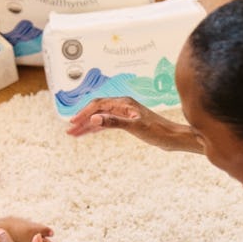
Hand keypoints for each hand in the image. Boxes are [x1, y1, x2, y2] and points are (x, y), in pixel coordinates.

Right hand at [66, 96, 199, 152]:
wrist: (173, 138)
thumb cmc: (158, 131)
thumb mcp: (135, 127)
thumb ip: (114, 122)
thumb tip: (95, 119)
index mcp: (124, 103)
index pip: (98, 105)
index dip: (84, 114)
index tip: (73, 123)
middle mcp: (123, 106)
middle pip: (97, 111)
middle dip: (83, 120)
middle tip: (70, 131)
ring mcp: (125, 114)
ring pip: (101, 117)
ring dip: (88, 125)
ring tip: (75, 134)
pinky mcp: (128, 122)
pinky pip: (107, 123)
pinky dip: (97, 128)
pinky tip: (91, 133)